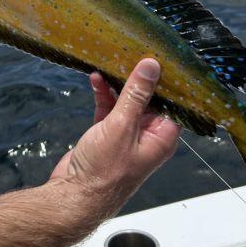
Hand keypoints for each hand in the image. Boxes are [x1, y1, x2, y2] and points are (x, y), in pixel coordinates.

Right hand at [49, 59, 179, 215]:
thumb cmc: (104, 172)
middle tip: (131, 50)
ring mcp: (126, 135)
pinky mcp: (106, 134)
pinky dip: (103, 94)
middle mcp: (147, 136)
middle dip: (138, 77)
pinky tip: (96, 79)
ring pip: (126, 102)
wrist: (74, 196)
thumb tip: (151, 67)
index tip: (159, 54)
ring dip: (117, 84)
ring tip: (109, 61)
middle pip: (148, 99)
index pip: (171, 102)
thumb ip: (136, 95)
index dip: (166, 79)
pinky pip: (109, 108)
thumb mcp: (122, 126)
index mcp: (162, 137)